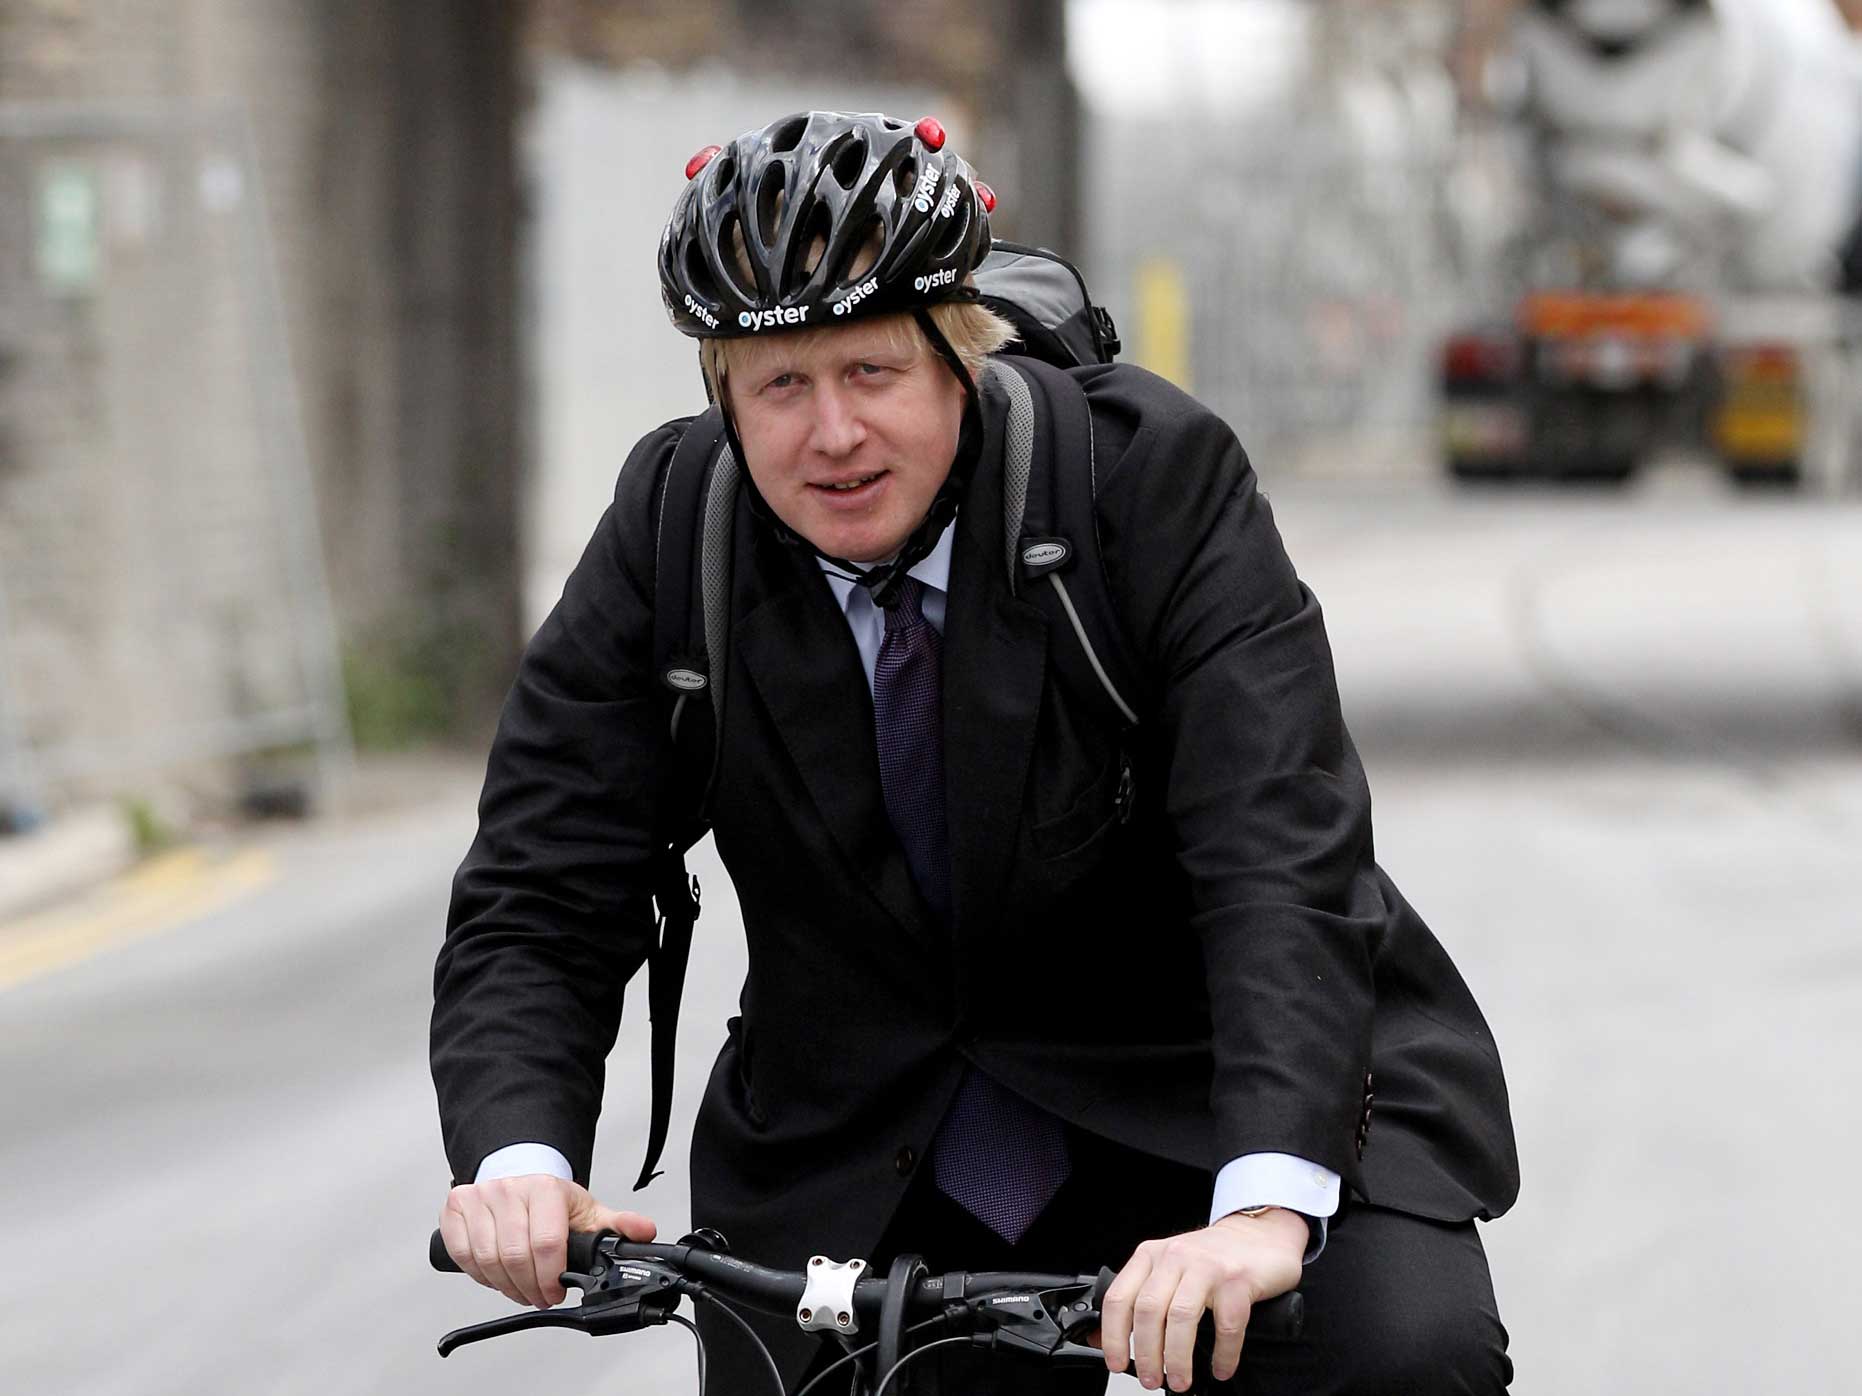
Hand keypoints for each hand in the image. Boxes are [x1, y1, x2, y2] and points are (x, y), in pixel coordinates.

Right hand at [437, 1173, 656, 1309]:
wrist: (518, 1178)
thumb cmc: (551, 1201)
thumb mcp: (586, 1211)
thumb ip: (617, 1225)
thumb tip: (645, 1233)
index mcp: (545, 1189)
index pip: (546, 1242)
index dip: (551, 1277)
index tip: (557, 1292)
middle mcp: (509, 1189)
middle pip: (514, 1256)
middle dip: (530, 1287)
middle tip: (540, 1296)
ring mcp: (479, 1197)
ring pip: (487, 1259)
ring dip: (506, 1285)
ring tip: (522, 1288)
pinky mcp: (455, 1210)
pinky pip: (462, 1255)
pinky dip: (480, 1274)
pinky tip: (497, 1274)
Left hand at [1100, 1208, 1305, 1391]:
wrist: (1259, 1235)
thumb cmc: (1212, 1259)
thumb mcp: (1169, 1269)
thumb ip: (1142, 1297)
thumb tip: (1109, 1340)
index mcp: (1150, 1256)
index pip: (1119, 1298)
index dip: (1113, 1336)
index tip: (1117, 1362)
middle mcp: (1175, 1257)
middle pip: (1149, 1310)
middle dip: (1147, 1354)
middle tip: (1151, 1380)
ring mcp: (1207, 1266)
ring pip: (1181, 1317)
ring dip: (1177, 1358)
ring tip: (1180, 1381)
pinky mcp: (1238, 1280)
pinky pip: (1227, 1325)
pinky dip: (1223, 1354)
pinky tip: (1221, 1368)